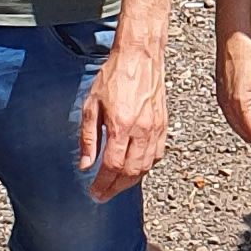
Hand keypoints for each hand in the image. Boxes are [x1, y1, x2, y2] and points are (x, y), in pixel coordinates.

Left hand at [77, 40, 169, 199]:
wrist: (140, 56)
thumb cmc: (114, 77)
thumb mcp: (91, 105)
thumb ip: (89, 138)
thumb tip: (86, 165)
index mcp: (121, 125)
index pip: (112, 166)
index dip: (103, 184)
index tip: (94, 193)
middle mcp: (142, 130)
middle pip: (131, 172)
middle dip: (116, 188)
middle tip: (103, 195)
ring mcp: (155, 128)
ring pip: (146, 166)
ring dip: (130, 181)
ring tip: (116, 186)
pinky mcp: (164, 124)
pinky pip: (157, 154)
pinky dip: (146, 167)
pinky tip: (135, 169)